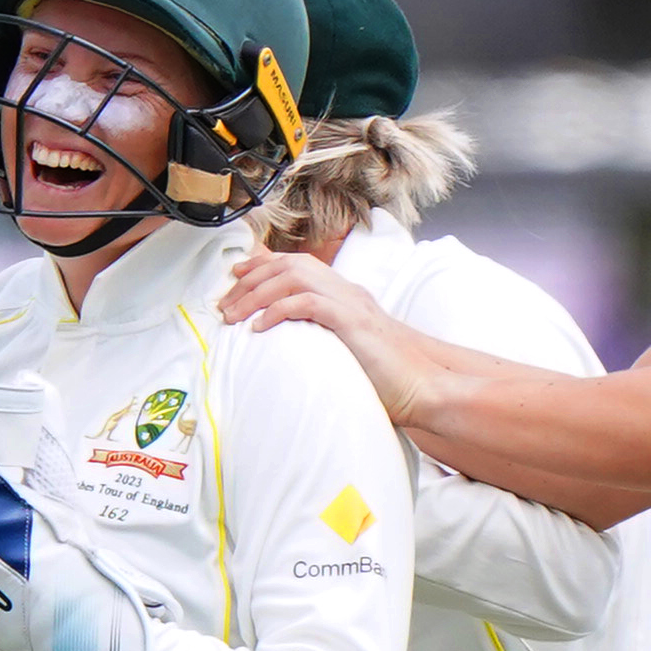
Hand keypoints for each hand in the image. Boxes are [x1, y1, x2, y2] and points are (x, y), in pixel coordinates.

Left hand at [218, 249, 458, 428]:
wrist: (426, 386)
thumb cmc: (389, 379)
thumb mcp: (349, 351)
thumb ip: (323, 339)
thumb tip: (291, 348)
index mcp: (345, 296)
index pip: (297, 264)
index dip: (262, 266)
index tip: (235, 278)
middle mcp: (346, 292)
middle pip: (289, 265)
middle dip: (250, 281)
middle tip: (224, 305)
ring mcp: (351, 304)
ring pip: (294, 277)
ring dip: (257, 294)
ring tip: (234, 317)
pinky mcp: (353, 322)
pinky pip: (308, 304)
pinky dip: (279, 311)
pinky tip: (260, 328)